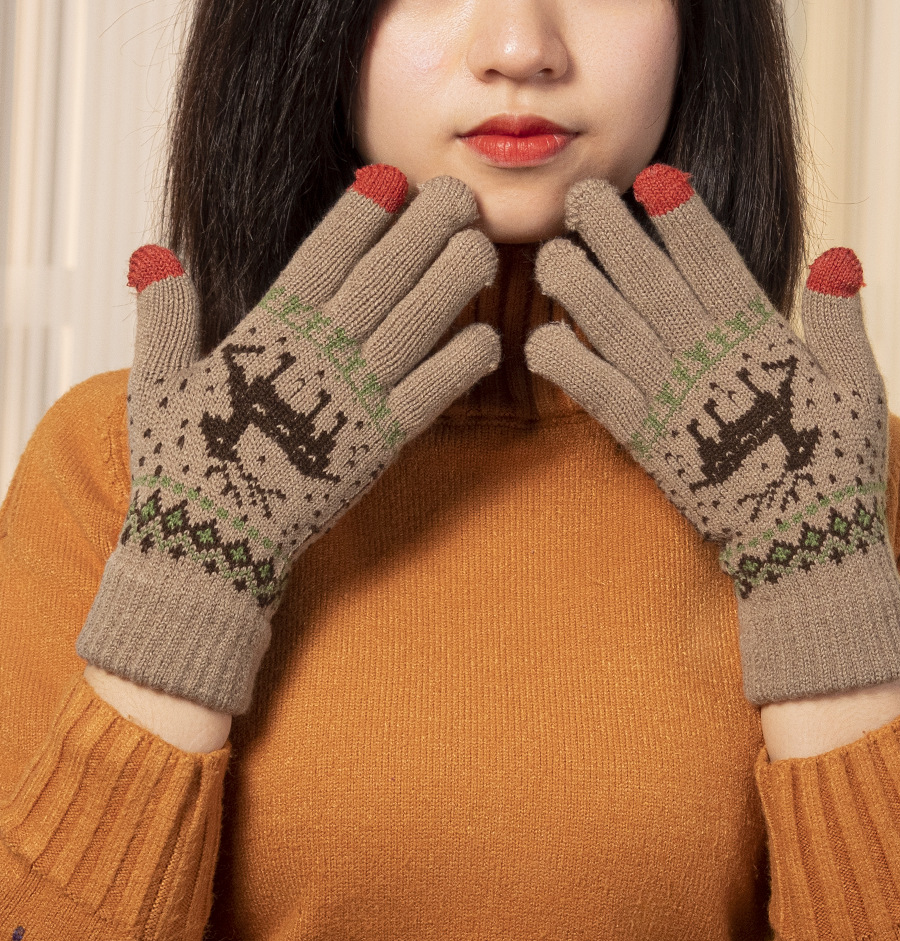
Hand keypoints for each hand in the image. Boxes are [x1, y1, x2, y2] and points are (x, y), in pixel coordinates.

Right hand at [78, 164, 500, 713]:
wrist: (213, 544)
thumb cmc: (184, 463)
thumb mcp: (157, 382)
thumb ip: (163, 316)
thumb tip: (151, 256)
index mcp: (266, 332)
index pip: (320, 257)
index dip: (358, 215)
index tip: (389, 178)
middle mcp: (317, 355)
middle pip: (382, 277)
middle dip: (423, 230)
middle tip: (459, 196)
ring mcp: (354, 398)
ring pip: (415, 324)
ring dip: (452, 282)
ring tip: (482, 246)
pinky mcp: (380, 444)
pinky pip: (431, 393)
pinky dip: (461, 365)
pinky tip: (489, 339)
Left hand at [524, 163, 899, 705]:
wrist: (800, 536)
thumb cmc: (833, 459)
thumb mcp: (857, 381)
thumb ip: (842, 319)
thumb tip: (837, 258)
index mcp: (758, 333)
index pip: (713, 260)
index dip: (681, 216)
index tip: (654, 178)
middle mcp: (706, 354)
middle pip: (649, 279)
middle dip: (613, 233)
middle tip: (580, 197)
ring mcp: (670, 393)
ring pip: (613, 324)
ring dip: (577, 286)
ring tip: (551, 253)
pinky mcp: (643, 437)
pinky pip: (594, 390)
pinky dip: (565, 363)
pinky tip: (539, 340)